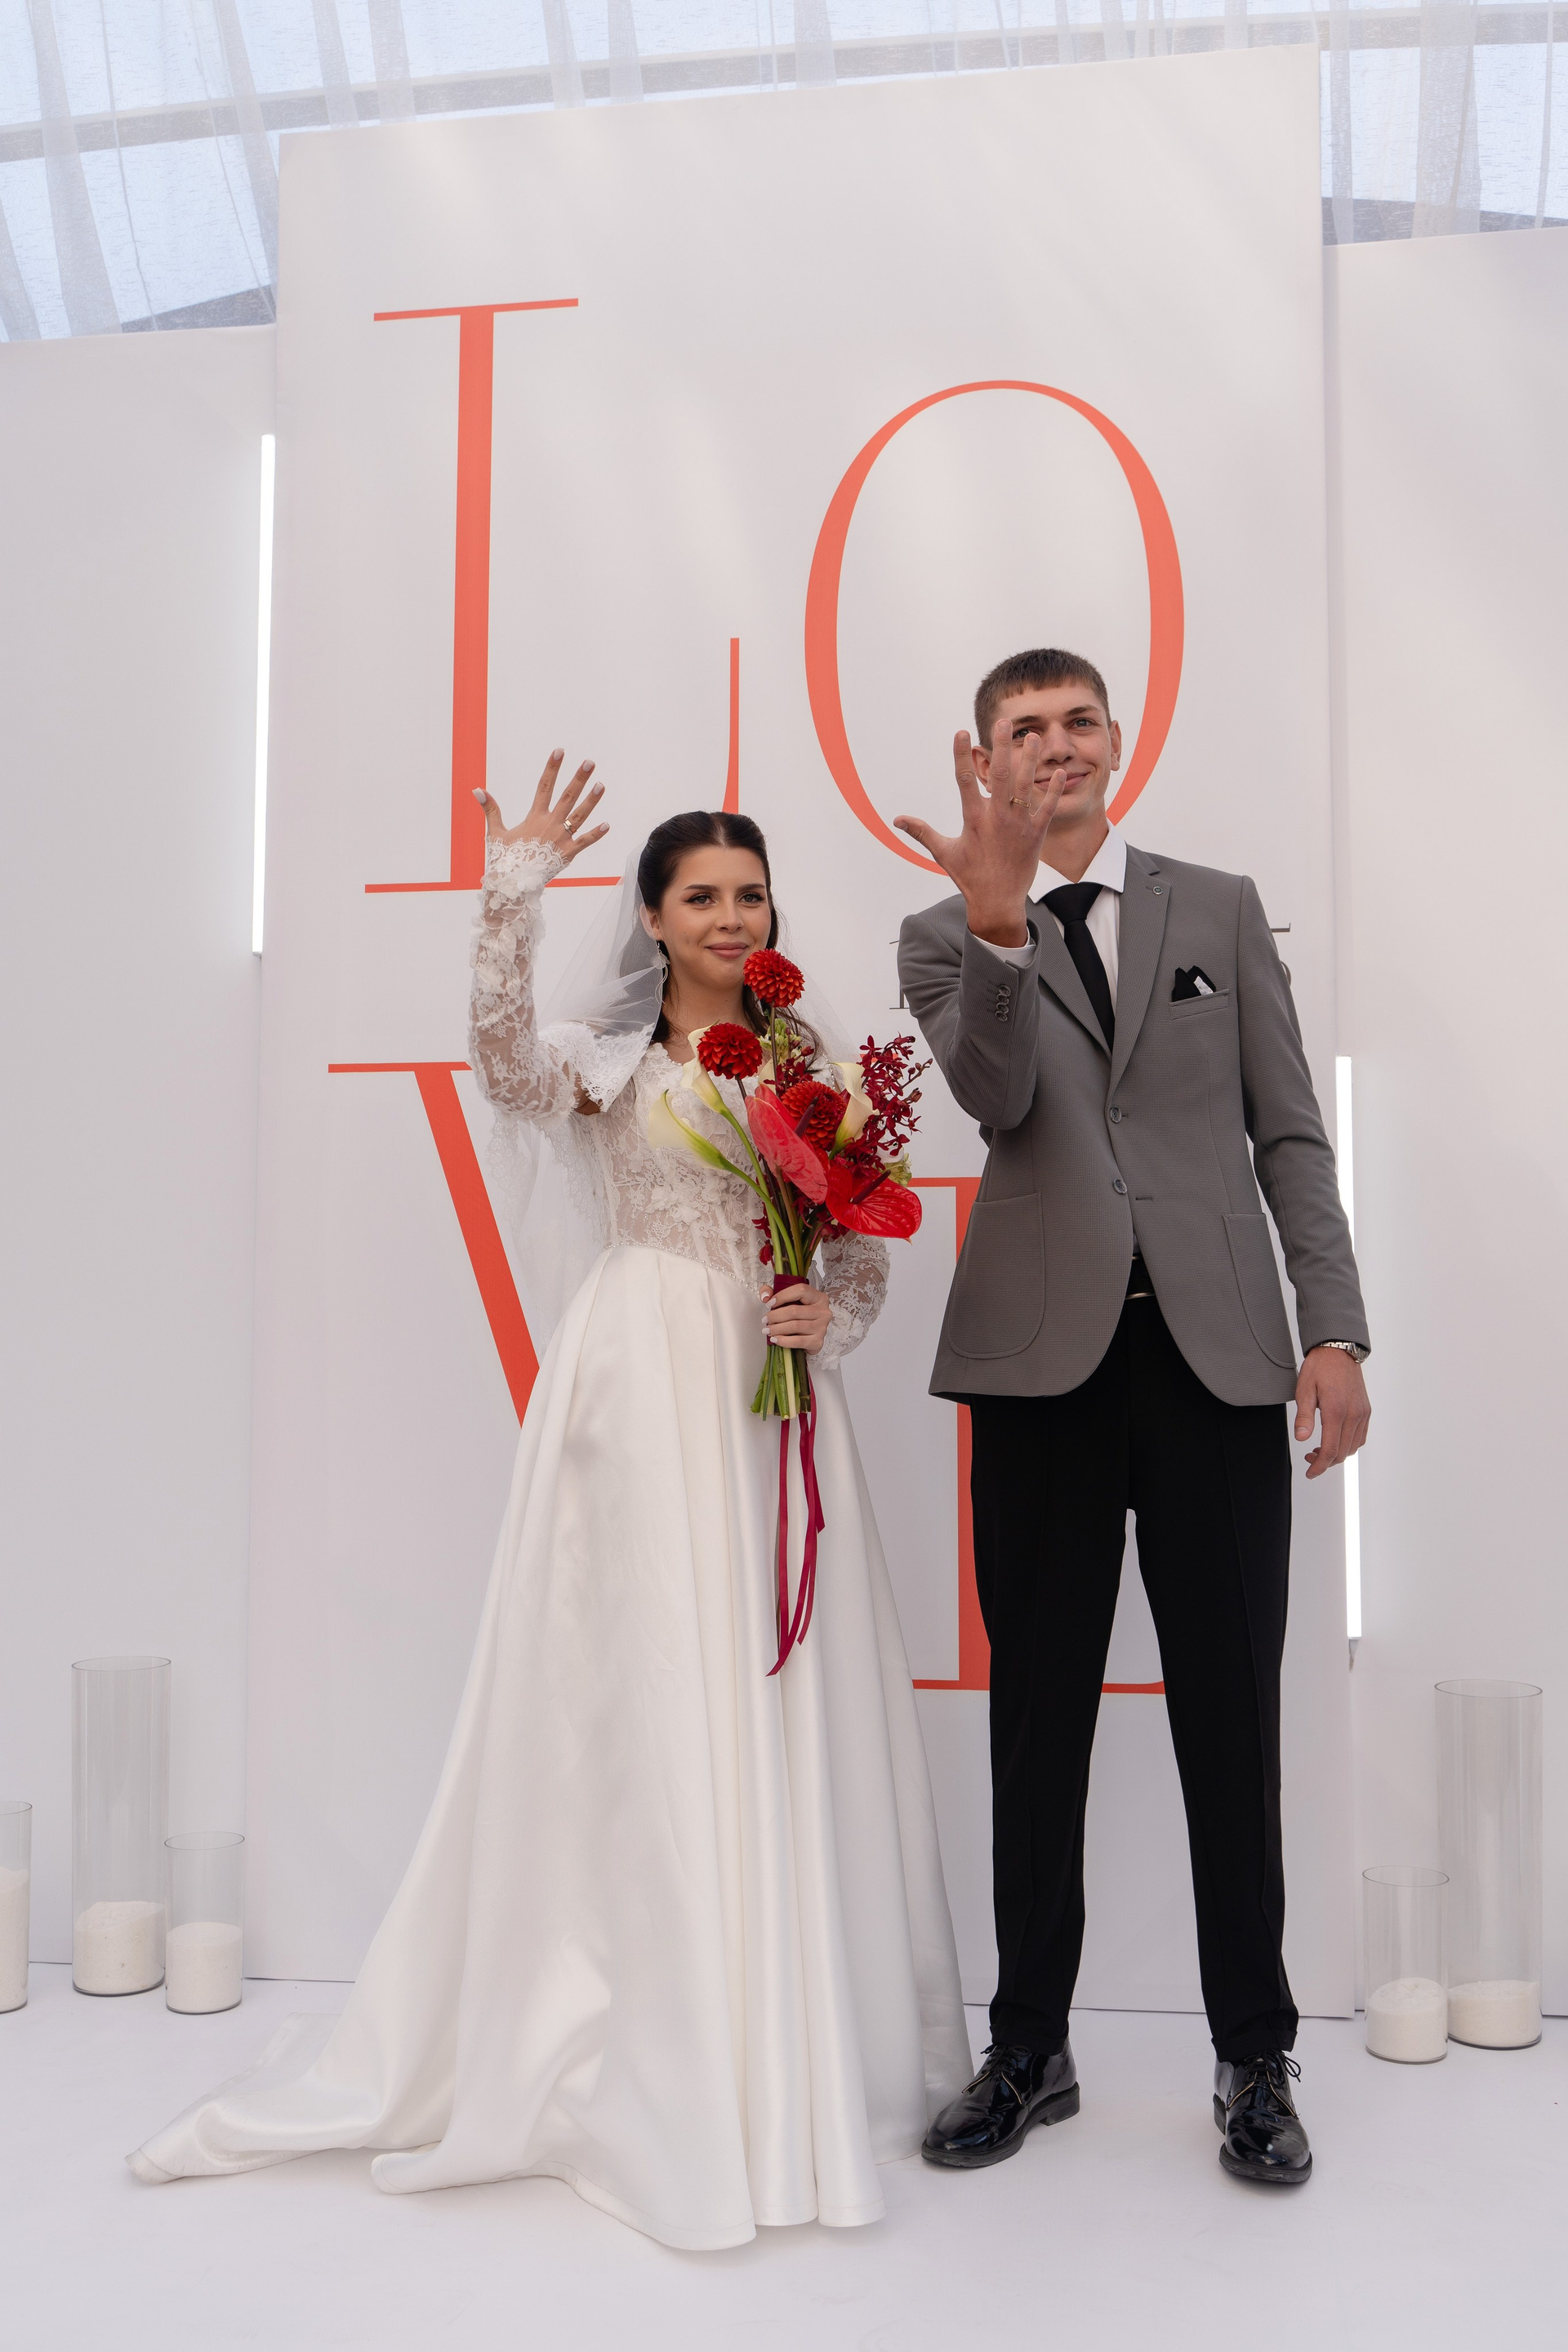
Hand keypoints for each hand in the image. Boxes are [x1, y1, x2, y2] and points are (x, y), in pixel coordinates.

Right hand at [474, 748, 607, 866]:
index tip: (560, 751)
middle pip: (567, 796)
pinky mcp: (568, 854)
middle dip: (579, 778)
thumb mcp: (495, 832)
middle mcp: (550, 824)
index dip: (552, 768)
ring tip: (601, 785)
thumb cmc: (504, 859)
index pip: (544, 786)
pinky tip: (607, 825)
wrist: (513, 884)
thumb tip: (478, 789)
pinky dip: (596, 834)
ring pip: (579, 816)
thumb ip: (490, 809)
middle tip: (589, 762)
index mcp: (534, 817)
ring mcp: (561, 838)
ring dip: (591, 800)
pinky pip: (584, 842)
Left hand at [763, 1280, 832, 1356]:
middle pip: (795, 1311)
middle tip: (765, 1320)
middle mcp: (823, 1311)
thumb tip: (765, 1296)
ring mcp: (822, 1328)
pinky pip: (798, 1341)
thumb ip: (772, 1292)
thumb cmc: (798, 1317)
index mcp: (818, 1297)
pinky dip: (784, 1340)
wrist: (808, 1338)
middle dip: (775, 1316)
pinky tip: (775, 1339)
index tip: (769, 1303)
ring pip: (795, 1326)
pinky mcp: (818, 1342)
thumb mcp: (787, 1301)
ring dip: (777, 1329)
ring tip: (767, 1330)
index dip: (782, 1296)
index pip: (801, 1290)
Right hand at [893, 729, 1067, 945]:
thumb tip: (897, 819)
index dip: (962, 755)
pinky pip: (1048, 808)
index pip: (965, 780)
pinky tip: (1060, 772)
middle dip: (1001, 746)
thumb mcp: (943, 852)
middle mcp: (997, 818)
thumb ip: (922, 831)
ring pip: (1026, 786)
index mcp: (973, 819)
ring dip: (1030, 759)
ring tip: (1033, 736)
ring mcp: (1019, 825)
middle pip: (1000, 775)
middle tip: (1004, 722)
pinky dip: (1054, 790)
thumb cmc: (969, 877)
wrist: (997, 902)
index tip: (961, 732)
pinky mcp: (1036, 834)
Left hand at [1294, 1348, 1370, 1477]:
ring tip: (1319, 1449)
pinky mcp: (1366, 1411)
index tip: (1310, 1473)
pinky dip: (1348, 1445)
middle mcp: (1353, 1415)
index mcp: (1336, 1411)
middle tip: (1309, 1458)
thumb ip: (1304, 1417)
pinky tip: (1334, 1439)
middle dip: (1325, 1462)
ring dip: (1337, 1454)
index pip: (1330, 1450)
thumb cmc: (1320, 1368)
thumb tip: (1302, 1438)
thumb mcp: (1304, 1390)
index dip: (1319, 1467)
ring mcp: (1362, 1413)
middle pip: (1342, 1453)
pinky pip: (1360, 1437)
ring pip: (1353, 1447)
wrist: (1338, 1351)